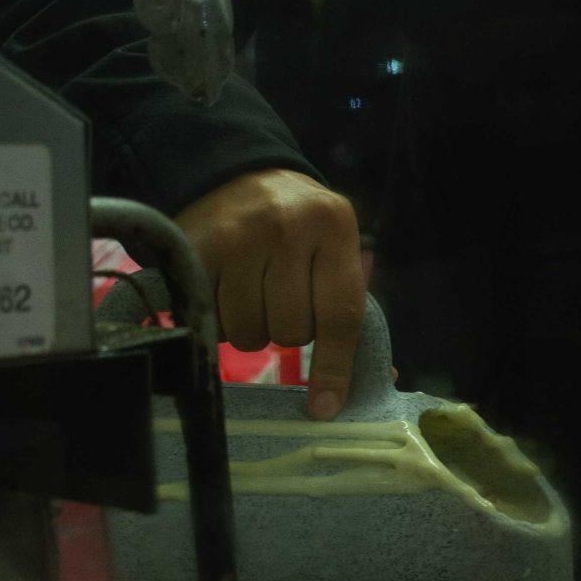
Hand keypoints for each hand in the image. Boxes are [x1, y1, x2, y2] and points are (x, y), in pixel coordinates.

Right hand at [174, 169, 364, 417]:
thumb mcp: (334, 251)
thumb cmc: (299, 229)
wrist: (238, 173)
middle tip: (278, 298)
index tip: (324, 407)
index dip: (333, 368)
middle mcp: (288, 226)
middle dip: (285, 329)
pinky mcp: (197, 247)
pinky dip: (216, 319)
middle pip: (290, 331)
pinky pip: (209, 319)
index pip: (340, 315)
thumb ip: (349, 310)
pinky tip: (221, 291)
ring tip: (249, 292)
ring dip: (248, 327)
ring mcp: (238, 235)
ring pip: (247, 332)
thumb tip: (384, 379)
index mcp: (335, 226)